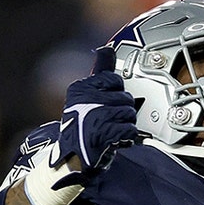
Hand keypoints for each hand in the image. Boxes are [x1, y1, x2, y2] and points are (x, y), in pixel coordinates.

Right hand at [52, 46, 138, 184]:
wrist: (73, 156)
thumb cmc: (84, 125)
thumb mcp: (88, 95)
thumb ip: (100, 72)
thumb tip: (105, 48)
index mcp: (81, 88)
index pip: (115, 80)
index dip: (117, 94)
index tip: (106, 104)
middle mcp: (86, 100)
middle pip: (125, 98)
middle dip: (123, 112)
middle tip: (109, 122)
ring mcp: (94, 116)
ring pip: (129, 114)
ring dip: (125, 126)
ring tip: (111, 131)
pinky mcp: (103, 134)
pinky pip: (130, 130)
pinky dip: (126, 137)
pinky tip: (115, 140)